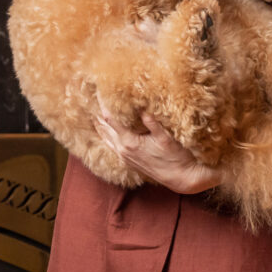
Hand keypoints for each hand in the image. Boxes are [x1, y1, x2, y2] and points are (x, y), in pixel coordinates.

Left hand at [94, 98, 220, 194]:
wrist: (181, 178)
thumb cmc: (175, 157)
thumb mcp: (165, 137)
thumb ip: (152, 122)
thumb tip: (142, 108)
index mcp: (130, 142)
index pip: (111, 120)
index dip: (104, 106)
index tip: (99, 93)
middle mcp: (123, 150)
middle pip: (104, 129)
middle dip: (98, 115)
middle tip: (91, 101)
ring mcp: (125, 157)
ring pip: (106, 139)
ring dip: (100, 127)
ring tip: (94, 115)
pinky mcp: (128, 161)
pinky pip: (111, 146)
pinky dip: (106, 137)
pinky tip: (106, 133)